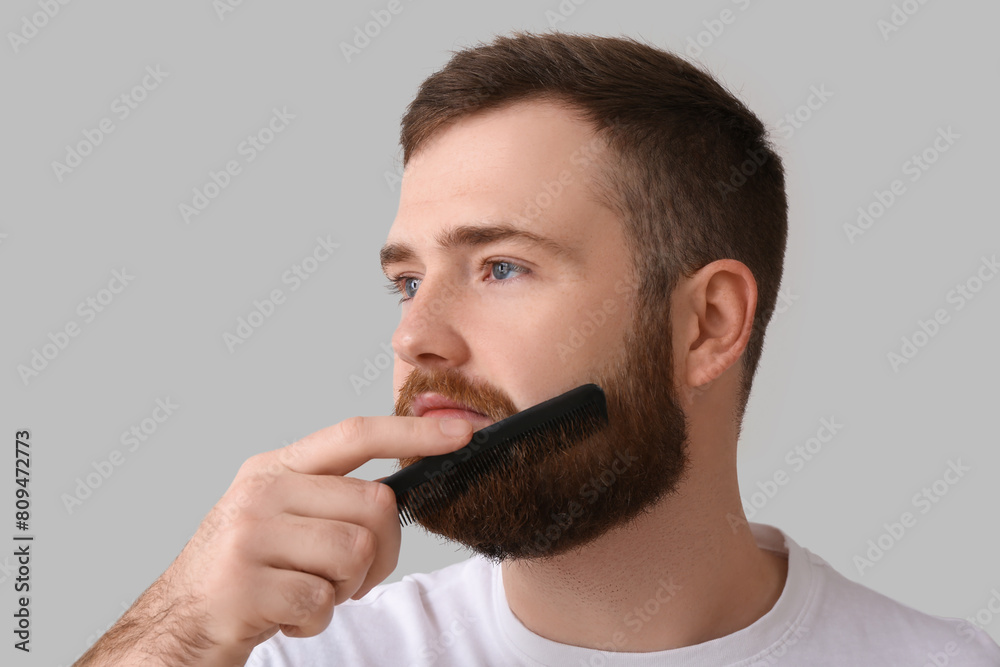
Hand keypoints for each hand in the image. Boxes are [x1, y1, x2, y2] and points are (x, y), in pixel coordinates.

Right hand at [76, 415, 473, 665]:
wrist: (179, 623)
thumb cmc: (246, 570)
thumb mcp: (278, 515)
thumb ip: (330, 494)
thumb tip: (401, 492)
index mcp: (275, 467)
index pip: (354, 434)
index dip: (412, 431)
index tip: (462, 432)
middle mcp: (262, 491)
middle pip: (374, 504)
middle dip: (381, 551)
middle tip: (350, 576)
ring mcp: (250, 535)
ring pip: (355, 553)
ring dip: (344, 588)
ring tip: (308, 591)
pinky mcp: (246, 584)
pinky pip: (323, 600)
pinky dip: (315, 618)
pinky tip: (285, 614)